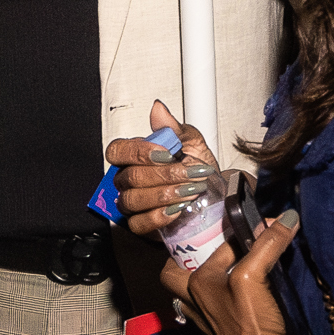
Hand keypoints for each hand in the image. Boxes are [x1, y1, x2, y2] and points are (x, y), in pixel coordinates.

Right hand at [106, 100, 229, 235]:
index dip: (138, 152)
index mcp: (137, 156)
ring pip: (132, 200)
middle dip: (164, 175)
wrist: (216, 197)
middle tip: (190, 173)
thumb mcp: (193, 143)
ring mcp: (133, 203)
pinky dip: (159, 216)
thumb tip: (158, 109)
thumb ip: (174, 128)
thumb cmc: (200, 170)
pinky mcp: (141, 225)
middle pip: (129, 177)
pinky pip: (138, 223)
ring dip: (164, 194)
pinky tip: (177, 208)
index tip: (167, 153)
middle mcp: (129, 180)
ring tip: (189, 190)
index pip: (117, 151)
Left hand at [162, 204, 298, 334]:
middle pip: (174, 274)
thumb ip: (267, 244)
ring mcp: (202, 320)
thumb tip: (287, 217)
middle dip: (185, 258)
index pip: (217, 248)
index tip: (259, 227)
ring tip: (220, 267)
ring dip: (197, 278)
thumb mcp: (254, 277)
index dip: (240, 234)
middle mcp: (192, 302)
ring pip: (186, 293)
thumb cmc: (250, 321)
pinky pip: (204, 308)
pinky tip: (230, 293)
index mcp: (195, 285)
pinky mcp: (216, 333)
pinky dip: (213, 297)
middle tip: (209, 246)